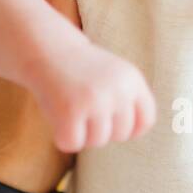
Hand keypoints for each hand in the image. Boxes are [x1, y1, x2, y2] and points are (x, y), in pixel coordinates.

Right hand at [29, 35, 155, 154]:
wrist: (46, 48)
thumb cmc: (81, 69)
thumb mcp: (115, 77)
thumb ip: (129, 102)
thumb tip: (135, 134)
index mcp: (132, 80)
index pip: (145, 121)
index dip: (131, 130)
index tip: (113, 125)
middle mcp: (118, 90)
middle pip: (121, 135)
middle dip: (102, 130)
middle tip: (84, 112)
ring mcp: (95, 101)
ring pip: (98, 141)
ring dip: (83, 134)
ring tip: (72, 112)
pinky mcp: (70, 111)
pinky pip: (73, 144)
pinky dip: (63, 138)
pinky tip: (58, 119)